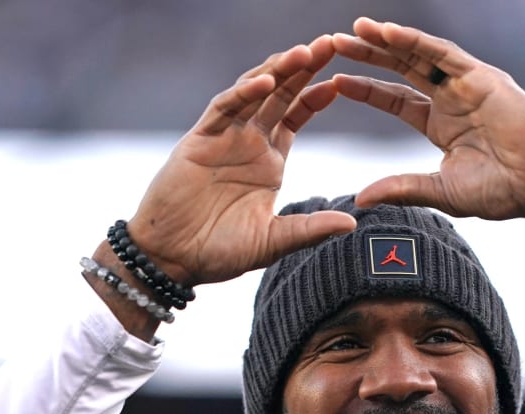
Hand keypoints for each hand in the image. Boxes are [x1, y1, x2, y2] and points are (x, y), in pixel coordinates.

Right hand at [124, 36, 356, 285]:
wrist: (173, 259)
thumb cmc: (220, 252)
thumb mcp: (273, 241)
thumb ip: (309, 229)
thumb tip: (351, 224)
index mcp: (269, 162)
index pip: (296, 117)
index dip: (316, 97)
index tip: (341, 82)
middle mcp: (248, 143)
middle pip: (280, 95)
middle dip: (304, 69)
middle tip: (331, 43)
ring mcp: (223, 138)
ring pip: (254, 92)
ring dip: (278, 70)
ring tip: (304, 52)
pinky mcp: (199, 140)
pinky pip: (224, 109)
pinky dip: (244, 93)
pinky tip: (266, 81)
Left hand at [331, 19, 524, 226]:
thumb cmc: (503, 192)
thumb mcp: (441, 191)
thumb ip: (402, 188)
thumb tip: (361, 198)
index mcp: (443, 124)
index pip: (397, 99)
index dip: (367, 89)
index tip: (336, 82)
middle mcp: (454, 98)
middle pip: (402, 69)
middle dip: (369, 54)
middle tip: (333, 43)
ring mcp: (468, 84)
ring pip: (419, 54)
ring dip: (386, 40)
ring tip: (354, 29)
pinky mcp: (482, 77)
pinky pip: (441, 53)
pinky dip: (414, 41)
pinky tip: (387, 33)